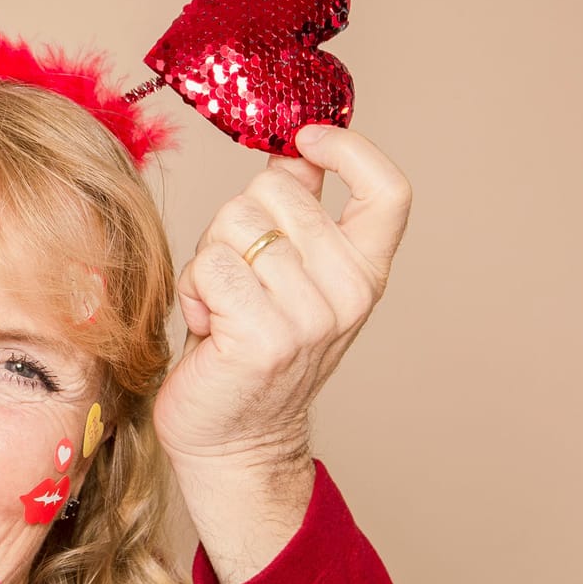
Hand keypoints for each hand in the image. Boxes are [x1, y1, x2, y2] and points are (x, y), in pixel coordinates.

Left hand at [156, 124, 412, 475]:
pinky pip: (210, 265)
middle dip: (235, 224)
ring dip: (209, 261)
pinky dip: (193, 290)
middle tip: (236, 279)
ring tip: (220, 308)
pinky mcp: (264, 336)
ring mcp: (310, 317)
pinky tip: (206, 326)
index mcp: (365, 273)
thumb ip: (296, 217)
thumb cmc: (248, 352)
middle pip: (274, 191)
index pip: (389, 191)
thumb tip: (292, 152)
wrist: (233, 442)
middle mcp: (348, 293)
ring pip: (234, 224)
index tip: (306, 140)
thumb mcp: (288, 277)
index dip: (350, 149)